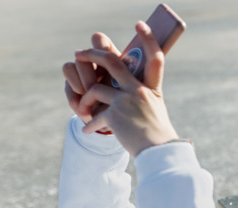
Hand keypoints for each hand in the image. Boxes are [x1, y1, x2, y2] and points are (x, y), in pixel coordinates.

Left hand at [74, 21, 178, 156]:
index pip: (155, 57)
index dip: (149, 38)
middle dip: (92, 55)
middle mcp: (138, 91)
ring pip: (94, 90)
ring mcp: (126, 102)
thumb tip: (123, 89)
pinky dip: (90, 124)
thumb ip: (141, 95)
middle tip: (79, 53)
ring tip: (85, 111)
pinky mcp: (114, 116)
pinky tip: (88, 129)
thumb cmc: (156, 134)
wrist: (158, 153)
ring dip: (86, 100)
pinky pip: (94, 115)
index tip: (141, 24)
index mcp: (150, 88)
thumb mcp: (154, 109)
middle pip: (111, 62)